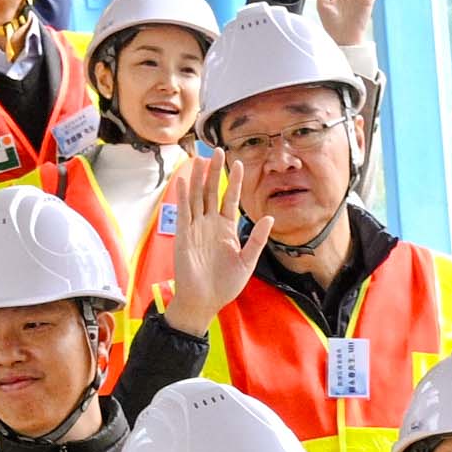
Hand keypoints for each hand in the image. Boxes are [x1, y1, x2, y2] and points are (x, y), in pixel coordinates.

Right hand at [153, 148, 263, 320]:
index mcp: (226, 229)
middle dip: (214, 171)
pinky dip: (183, 196)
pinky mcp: (183, 236)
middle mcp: (210, 224)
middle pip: (211, 191)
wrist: (205, 301)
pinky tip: (183, 181)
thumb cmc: (225, 285)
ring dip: (198, 177)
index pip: (230, 199)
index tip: (238, 162)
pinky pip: (183, 212)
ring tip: (200, 157)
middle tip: (216, 149)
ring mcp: (196, 228)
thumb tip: (269, 217)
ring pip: (196, 197)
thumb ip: (256, 239)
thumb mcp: (247, 261)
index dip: (234, 181)